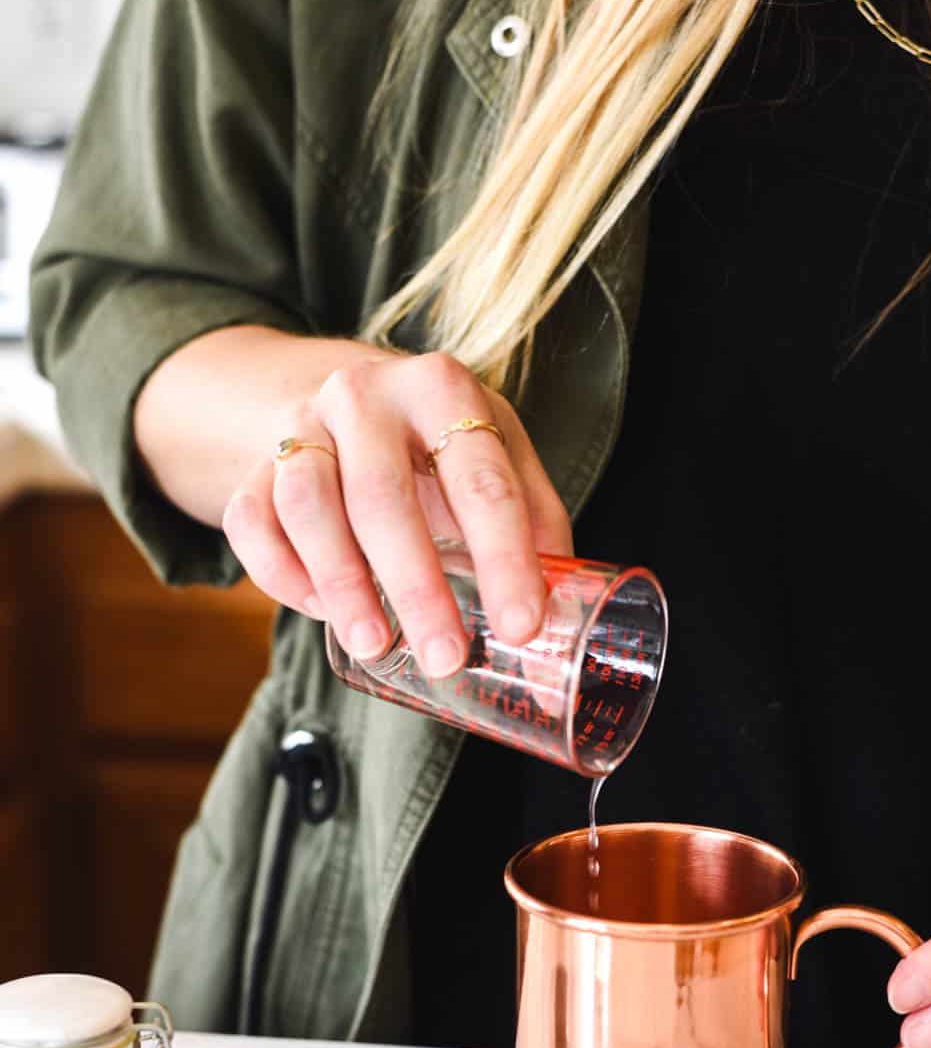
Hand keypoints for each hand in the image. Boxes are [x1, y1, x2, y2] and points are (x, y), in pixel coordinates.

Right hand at [222, 350, 571, 677]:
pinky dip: (281, 573)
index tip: (521, 627)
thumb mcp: (496, 456)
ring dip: (341, 583)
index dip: (505, 558)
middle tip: (445, 657)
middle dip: (417, 587)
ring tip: (375, 644)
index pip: (481, 479)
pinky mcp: (254, 463)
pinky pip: (252, 521)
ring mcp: (301, 425)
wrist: (344, 396)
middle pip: (384, 497)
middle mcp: (365, 396)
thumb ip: (532, 524)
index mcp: (443, 390)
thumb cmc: (436, 444)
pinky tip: (320, 611)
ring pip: (308, 505)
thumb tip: (562, 617)